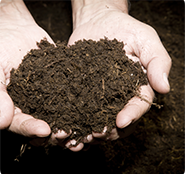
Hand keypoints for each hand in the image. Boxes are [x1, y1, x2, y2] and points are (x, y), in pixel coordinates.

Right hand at [0, 0, 70, 146]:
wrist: (18, 33)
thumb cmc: (2, 47)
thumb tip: (2, 121)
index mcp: (13, 107)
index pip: (20, 124)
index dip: (30, 129)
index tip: (44, 130)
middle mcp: (32, 107)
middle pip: (43, 127)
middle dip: (55, 133)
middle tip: (68, 134)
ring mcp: (48, 99)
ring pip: (60, 117)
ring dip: (71, 126)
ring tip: (84, 134)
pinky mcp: (62, 88)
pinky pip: (71, 99)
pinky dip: (80, 108)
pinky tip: (91, 113)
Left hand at [67, 0, 171, 150]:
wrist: (98, 21)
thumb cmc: (126, 29)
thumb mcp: (146, 40)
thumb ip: (158, 62)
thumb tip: (165, 88)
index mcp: (137, 85)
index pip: (138, 104)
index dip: (131, 115)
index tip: (121, 121)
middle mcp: (119, 94)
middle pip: (118, 119)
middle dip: (109, 130)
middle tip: (97, 135)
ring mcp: (100, 94)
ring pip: (99, 118)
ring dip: (91, 131)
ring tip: (81, 138)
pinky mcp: (82, 90)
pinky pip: (80, 108)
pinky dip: (75, 120)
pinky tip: (68, 127)